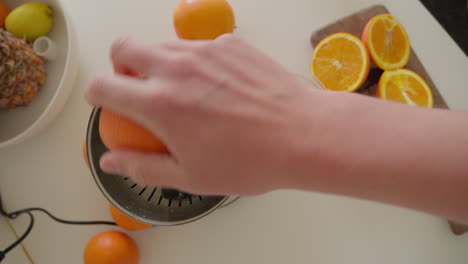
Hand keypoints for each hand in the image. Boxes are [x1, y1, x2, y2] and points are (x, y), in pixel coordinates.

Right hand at [85, 34, 328, 194]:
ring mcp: (205, 50)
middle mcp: (176, 67)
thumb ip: (142, 166)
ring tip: (182, 90)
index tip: (107, 104)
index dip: (98, 96)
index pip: (103, 85)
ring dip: (159, 62)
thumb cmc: (248, 161)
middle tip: (138, 87)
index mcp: (159, 102)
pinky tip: (218, 85)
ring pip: (162, 43)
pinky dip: (196, 61)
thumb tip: (111, 159)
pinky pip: (199, 45)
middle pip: (124, 46)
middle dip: (120, 65)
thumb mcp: (190, 177)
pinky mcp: (230, 43)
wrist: (301, 135)